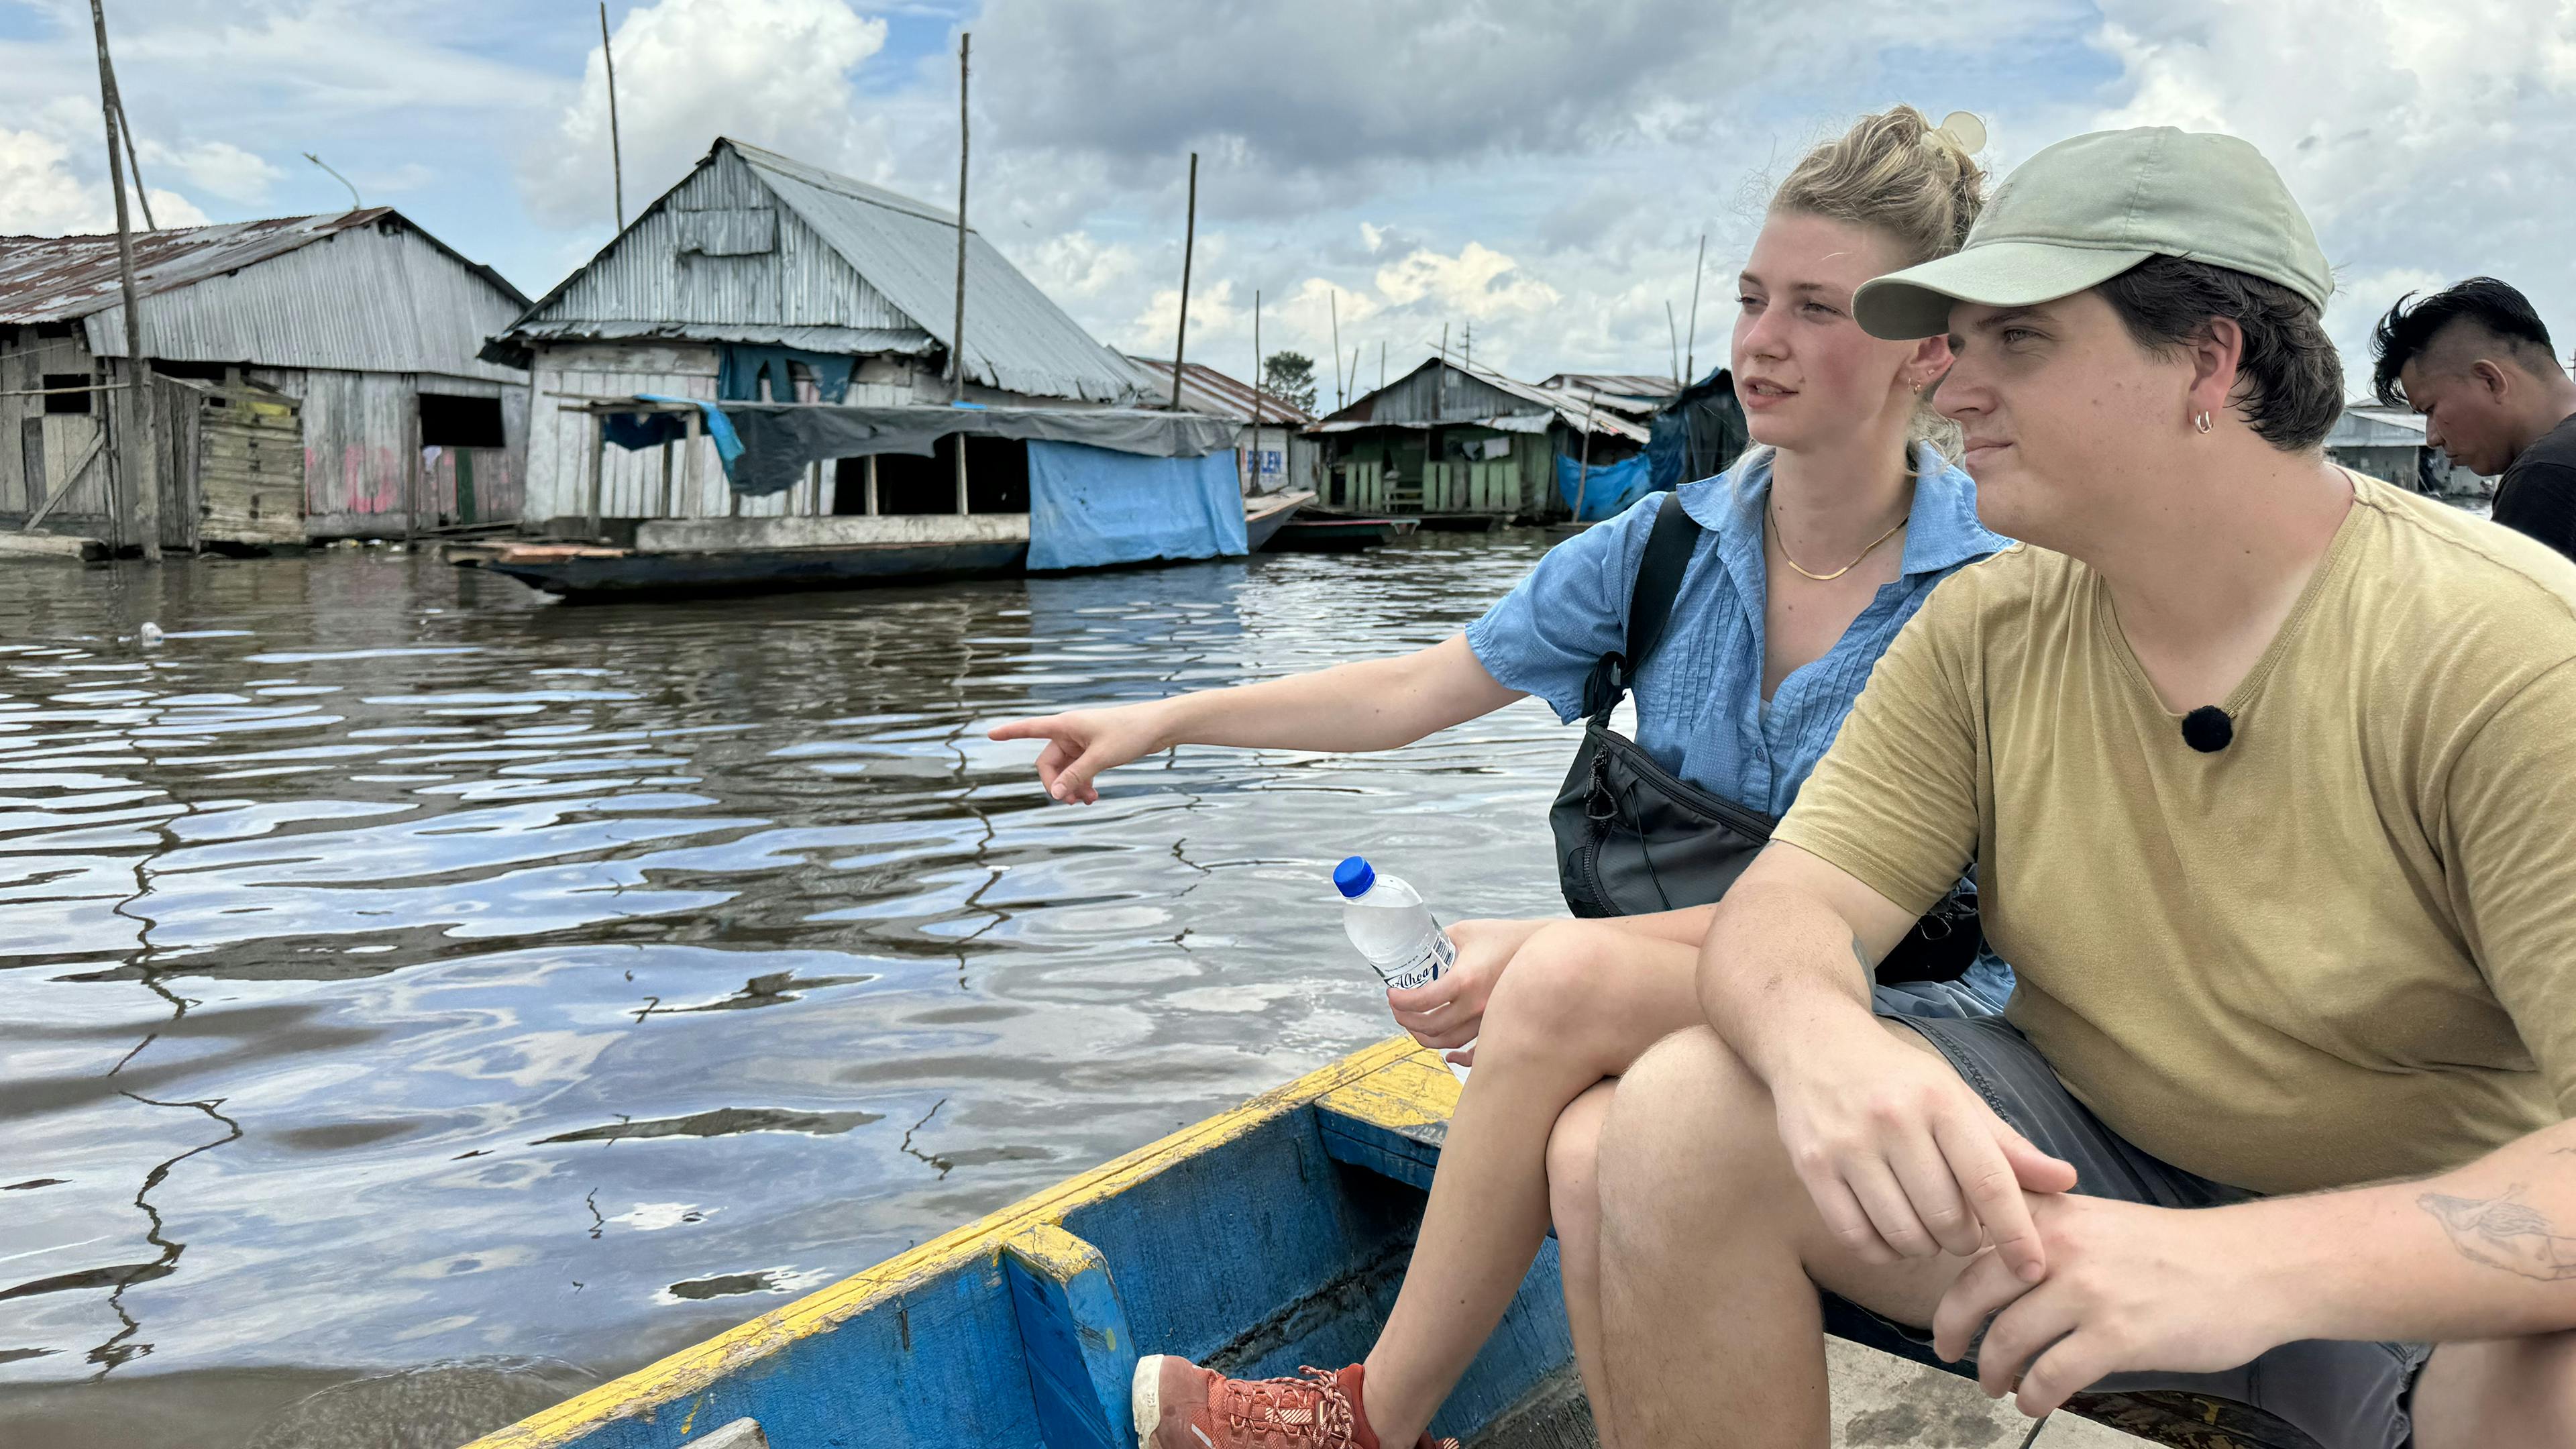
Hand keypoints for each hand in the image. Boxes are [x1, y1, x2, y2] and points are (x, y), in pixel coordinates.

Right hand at [987, 703, 1170, 802]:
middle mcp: (1069, 733)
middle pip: (1048, 763)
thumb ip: (1076, 776)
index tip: (989, 734)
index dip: (1009, 732)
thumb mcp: (1101, 757)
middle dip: (1056, 783)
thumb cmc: (1130, 733)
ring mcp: (1081, 743)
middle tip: (1069, 802)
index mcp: (1065, 725)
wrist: (1159, 727)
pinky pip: (1079, 771)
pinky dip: (1082, 784)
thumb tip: (1054, 794)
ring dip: (1071, 787)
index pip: (1030, 728)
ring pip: (1065, 770)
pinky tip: (1092, 798)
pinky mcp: (1094, 751)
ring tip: (1085, 803)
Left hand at [1384, 918, 1543, 1061]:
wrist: (1542, 948)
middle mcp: (1477, 1005)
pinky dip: (1460, 1059)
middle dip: (1405, 1019)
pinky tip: (1449, 1057)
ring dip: (1424, 1037)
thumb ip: (1438, 942)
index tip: (1391, 993)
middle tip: (1397, 1008)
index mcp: (1465, 980)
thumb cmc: (1503, 936)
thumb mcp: (1464, 931)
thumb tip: (1413, 951)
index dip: (1400, 1001)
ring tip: (1413, 1023)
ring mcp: (1489, 1019)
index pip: (1422, 1000)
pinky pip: (1477, 1054)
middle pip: (1431, 1026)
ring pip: (1448, 1043)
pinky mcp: (1499, 1025)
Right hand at [1770, 1020, 2077, 1278]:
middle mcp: (1892, 1121)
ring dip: (1923, 1247)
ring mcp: (1847, 1145)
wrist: (1814, 1042)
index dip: (2016, 1233)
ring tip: (1924, 1227)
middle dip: (1963, 1239)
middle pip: (1947, 1219)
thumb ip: (2007, 1145)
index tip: (2033, 1269)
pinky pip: (1857, 1238)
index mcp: (1939, 1101)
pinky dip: (1883, 1251)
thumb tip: (2066, 1181)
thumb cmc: (1897, 1078)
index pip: (1989, 1182)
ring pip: (1903, 1235)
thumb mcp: (1956, 1097)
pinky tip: (1889, 1233)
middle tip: (1960, 1228)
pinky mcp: (1811, 1167)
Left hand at [1932, 1194, 2286, 1416]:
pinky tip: (2034, 1401)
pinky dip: (2033, 1395)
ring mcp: (2088, 1291)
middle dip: (1953, 1329)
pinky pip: (2051, 1376)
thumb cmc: (2176, 1251)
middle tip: (1949, 1351)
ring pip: (2008, 1340)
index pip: (1973, 1243)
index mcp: (2052, 1215)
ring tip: (1996, 1384)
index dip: (1949, 1280)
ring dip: (1993, 1371)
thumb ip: (2047, 1236)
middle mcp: (2060, 1247)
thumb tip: (1996, 1268)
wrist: (2252, 1267)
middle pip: (1974, 1292)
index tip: (1945, 1309)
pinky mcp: (2118, 1336)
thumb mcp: (2100, 1221)